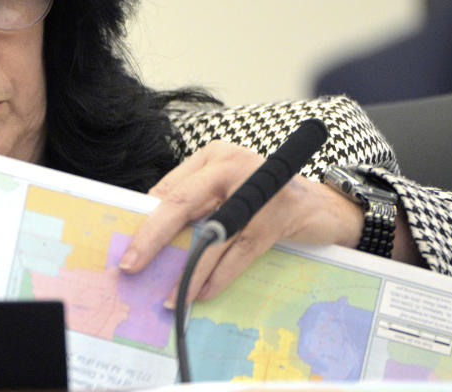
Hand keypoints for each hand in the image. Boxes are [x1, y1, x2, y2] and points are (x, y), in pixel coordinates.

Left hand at [118, 140, 364, 305]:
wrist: (322, 206)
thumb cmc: (264, 196)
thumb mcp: (226, 186)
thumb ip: (195, 198)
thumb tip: (150, 225)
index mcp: (214, 156)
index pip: (171, 188)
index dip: (147, 218)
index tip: (129, 244)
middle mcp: (232, 167)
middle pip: (181, 204)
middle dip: (152, 238)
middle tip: (131, 265)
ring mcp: (256, 194)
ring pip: (210, 237)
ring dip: (188, 272)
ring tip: (170, 295)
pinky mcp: (274, 221)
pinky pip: (238, 254)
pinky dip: (218, 277)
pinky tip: (202, 293)